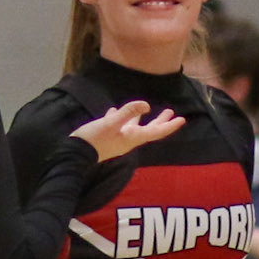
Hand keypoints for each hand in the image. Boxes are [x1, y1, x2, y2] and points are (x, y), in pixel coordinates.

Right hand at [71, 99, 186, 162]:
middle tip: (172, 113)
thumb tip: (146, 105)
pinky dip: (121, 117)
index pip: (156, 132)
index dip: (169, 126)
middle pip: (148, 131)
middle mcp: (128, 140)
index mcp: (132, 137)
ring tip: (148, 110)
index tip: (182, 119)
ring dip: (142, 118)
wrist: (75, 154)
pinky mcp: (108, 137)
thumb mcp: (111, 123)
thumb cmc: (94, 139)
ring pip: (134, 127)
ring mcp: (118, 139)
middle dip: (160, 121)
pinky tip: (115, 109)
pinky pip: (118, 125)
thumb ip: (127, 112)